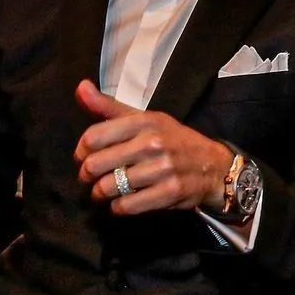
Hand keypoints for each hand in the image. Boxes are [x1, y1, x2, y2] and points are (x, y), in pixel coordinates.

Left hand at [74, 79, 232, 215]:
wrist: (214, 165)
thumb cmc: (172, 140)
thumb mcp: (144, 119)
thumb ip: (109, 107)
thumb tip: (80, 87)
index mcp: (144, 121)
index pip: (93, 137)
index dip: (81, 151)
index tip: (84, 157)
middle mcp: (153, 142)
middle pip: (96, 164)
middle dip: (87, 176)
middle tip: (91, 179)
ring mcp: (163, 168)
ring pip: (109, 187)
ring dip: (100, 193)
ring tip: (105, 191)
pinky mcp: (170, 192)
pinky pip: (127, 205)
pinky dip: (118, 207)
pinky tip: (122, 201)